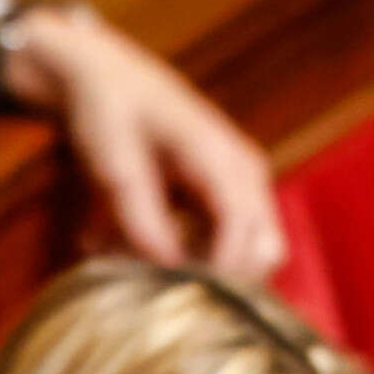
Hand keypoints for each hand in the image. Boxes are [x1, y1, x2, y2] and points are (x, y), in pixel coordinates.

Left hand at [0, 2, 286, 279]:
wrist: (107, 80)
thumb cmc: (108, 113)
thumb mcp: (113, 162)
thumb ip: (139, 214)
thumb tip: (166, 264)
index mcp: (220, 155)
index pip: (244, 231)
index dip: (216, 273)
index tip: (173, 294)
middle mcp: (244, 172)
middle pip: (265, 252)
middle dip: (215, 278)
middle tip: (154, 277)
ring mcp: (241, 186)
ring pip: (249, 255)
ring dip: (201, 270)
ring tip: (136, 256)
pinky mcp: (227, 198)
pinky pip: (227, 246)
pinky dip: (190, 257)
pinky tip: (139, 245)